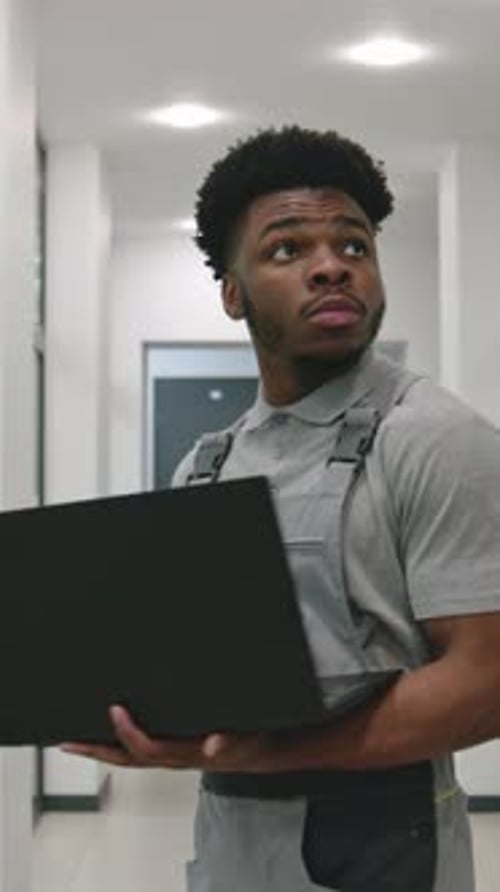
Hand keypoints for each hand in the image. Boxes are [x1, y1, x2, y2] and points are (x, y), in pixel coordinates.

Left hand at [60, 705, 278, 771]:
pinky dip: (115, 745)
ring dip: (99, 750)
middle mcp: (172, 759)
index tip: (115, 710)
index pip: (148, 750)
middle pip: (127, 760)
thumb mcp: (245, 738)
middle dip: (97, 751)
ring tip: (73, 740)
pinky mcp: (171, 749)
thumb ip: (230, 741)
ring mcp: (169, 756)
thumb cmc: (248, 740)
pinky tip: (103, 733)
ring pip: (128, 758)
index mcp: (186, 754)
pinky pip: (136, 751)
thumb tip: (213, 745)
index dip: (129, 733)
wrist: (258, 750)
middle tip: (69, 740)